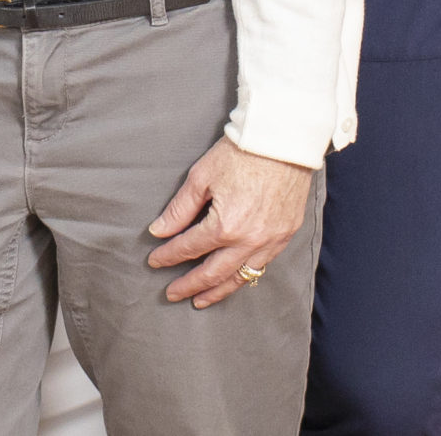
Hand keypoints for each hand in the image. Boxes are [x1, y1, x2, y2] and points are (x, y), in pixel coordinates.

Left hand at [146, 137, 315, 307]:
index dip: (168, 256)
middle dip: (189, 285)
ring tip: (200, 299)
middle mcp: (249, 240)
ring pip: (240, 277)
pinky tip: (233, 279)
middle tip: (172, 293)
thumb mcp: (202, 177)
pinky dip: (244, 276)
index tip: (154, 260)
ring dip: (218, 291)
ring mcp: (271, 241)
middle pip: (213, 273)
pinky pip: (262, 266)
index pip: (188, 248)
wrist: (283, 140)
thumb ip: (180, 209)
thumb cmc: (241, 153)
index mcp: (225, 225)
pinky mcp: (286, 235)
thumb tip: (160, 231)